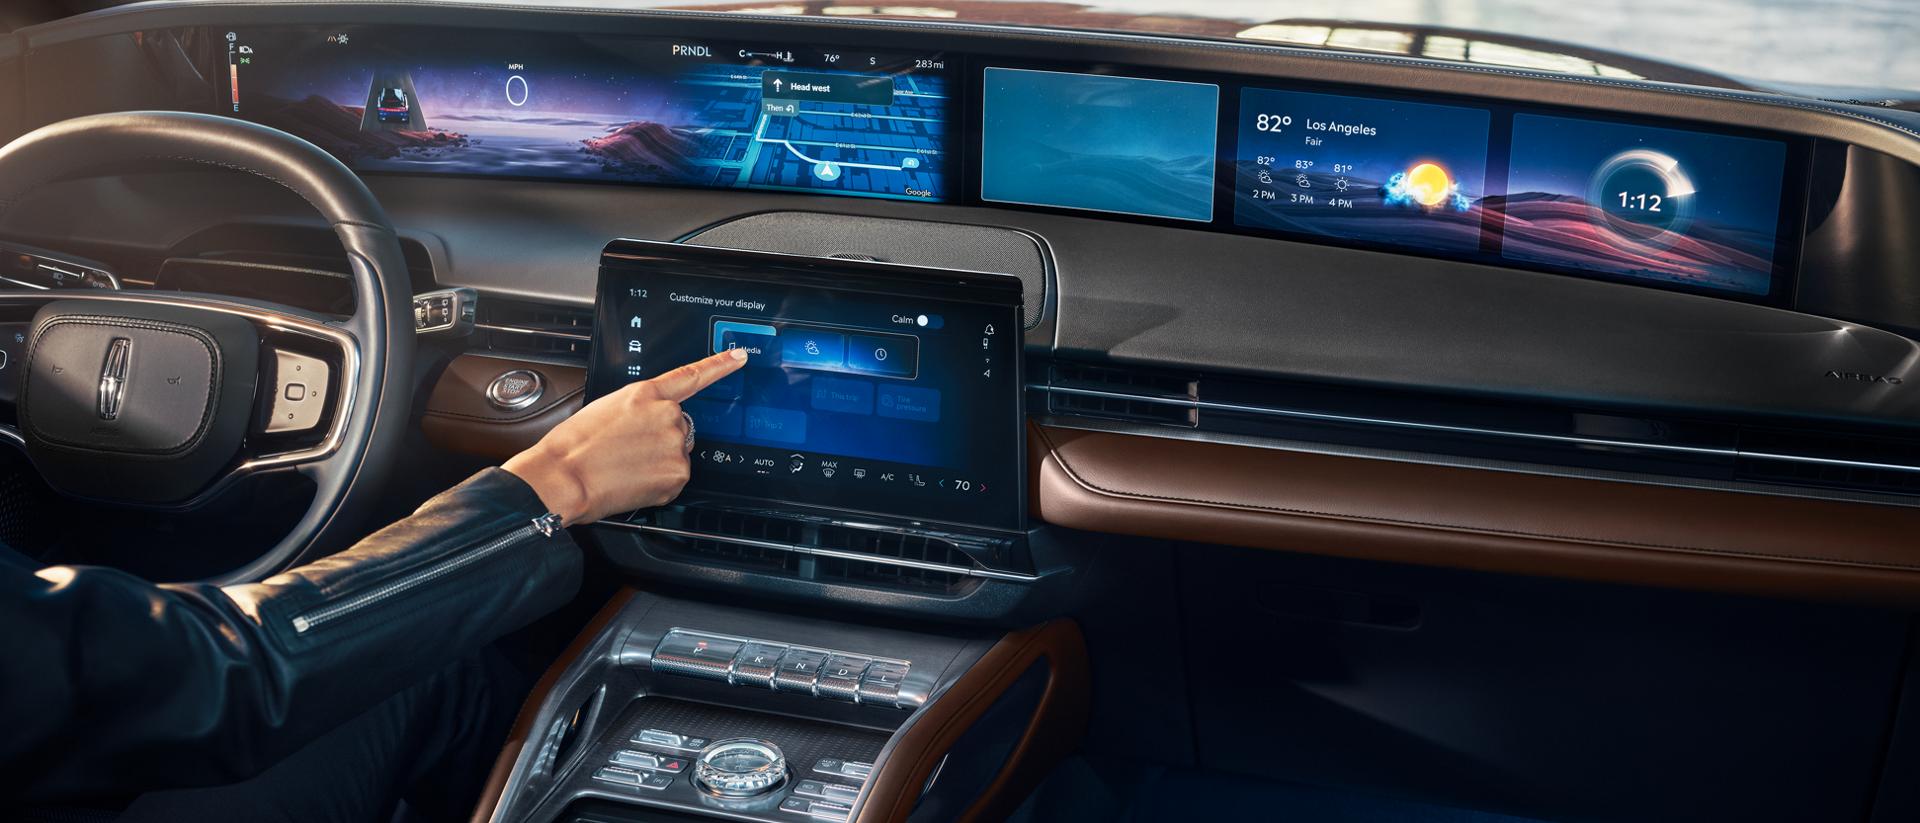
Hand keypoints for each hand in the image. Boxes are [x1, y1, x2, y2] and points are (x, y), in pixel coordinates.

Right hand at [504, 348, 746, 524]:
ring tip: (626, 466)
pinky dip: (658, 483)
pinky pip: (674, 478)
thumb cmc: (574, 445)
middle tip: (628, 451)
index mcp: (646, 393)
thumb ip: (638, 411)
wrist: (565, 476)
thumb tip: (647, 425)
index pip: (692, 375)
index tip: (739, 357)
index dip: (719, 366)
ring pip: (676, 453)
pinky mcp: (678, 472)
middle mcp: (667, 414)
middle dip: (660, 439)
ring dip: (659, 461)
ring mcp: (675, 444)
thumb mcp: (605, 409)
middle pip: (678, 427)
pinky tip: (634, 481)